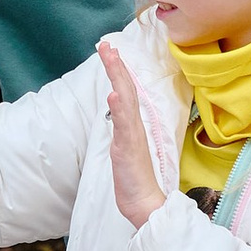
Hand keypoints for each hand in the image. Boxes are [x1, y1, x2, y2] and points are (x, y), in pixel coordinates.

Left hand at [98, 41, 165, 232]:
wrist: (145, 204)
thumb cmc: (134, 180)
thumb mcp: (124, 149)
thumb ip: (122, 129)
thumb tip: (117, 110)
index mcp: (132, 126)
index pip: (125, 93)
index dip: (118, 72)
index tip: (109, 51)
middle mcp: (134, 127)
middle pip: (126, 90)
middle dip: (116, 66)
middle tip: (106, 45)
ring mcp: (132, 137)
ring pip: (126, 102)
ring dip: (118, 79)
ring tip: (111, 58)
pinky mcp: (129, 150)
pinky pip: (125, 127)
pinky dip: (120, 110)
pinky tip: (114, 96)